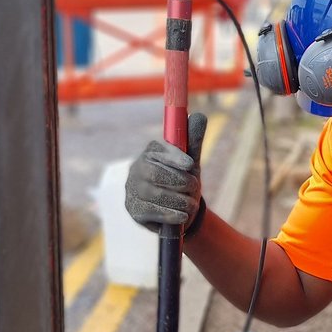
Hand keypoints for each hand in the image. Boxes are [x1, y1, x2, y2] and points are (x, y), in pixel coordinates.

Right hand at [124, 112, 207, 232]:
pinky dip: (170, 214)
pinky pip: (152, 212)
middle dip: (178, 181)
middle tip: (194, 187)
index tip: (190, 164)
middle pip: (154, 173)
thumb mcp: (190, 164)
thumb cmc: (183, 183)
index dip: (174, 158)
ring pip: (154, 194)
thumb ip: (193, 141)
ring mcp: (132, 192)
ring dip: (178, 200)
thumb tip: (199, 115)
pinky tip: (182, 216)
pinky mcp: (134, 211)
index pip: (157, 152)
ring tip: (191, 204)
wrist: (180, 213)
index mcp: (149, 154)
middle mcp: (136, 171)